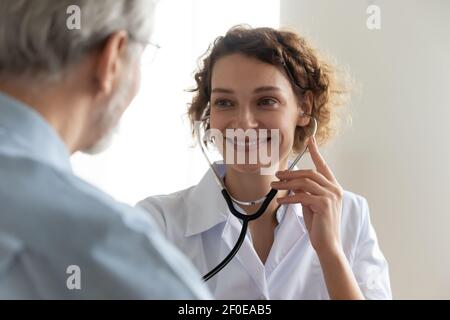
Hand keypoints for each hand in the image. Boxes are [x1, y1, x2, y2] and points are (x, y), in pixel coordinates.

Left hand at [271, 136, 343, 256]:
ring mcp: (330, 196)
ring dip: (286, 184)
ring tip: (274, 187)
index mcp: (333, 187)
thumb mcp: (311, 204)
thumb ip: (306, 191)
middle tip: (276, 175)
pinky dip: (289, 198)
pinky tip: (280, 201)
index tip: (309, 140)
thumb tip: (292, 182)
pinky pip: (302, 196)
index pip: (323, 166)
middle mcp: (334, 189)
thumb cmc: (319, 225)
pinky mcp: (324, 205)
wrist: (328, 244)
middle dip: (290, 173)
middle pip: (309, 173)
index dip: (316, 152)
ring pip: (304, 183)